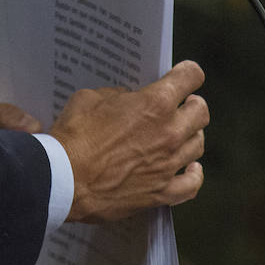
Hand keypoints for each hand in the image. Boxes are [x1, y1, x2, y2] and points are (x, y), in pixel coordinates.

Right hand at [49, 60, 208, 223]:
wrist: (62, 179)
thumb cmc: (73, 136)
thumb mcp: (90, 98)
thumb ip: (118, 96)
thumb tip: (129, 101)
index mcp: (155, 104)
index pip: (190, 77)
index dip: (188, 72)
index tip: (185, 74)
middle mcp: (169, 133)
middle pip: (201, 112)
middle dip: (192, 104)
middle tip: (182, 105)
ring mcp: (168, 164)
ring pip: (198, 145)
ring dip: (191, 135)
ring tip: (180, 134)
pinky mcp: (161, 192)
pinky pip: (191, 184)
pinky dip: (194, 174)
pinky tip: (191, 168)